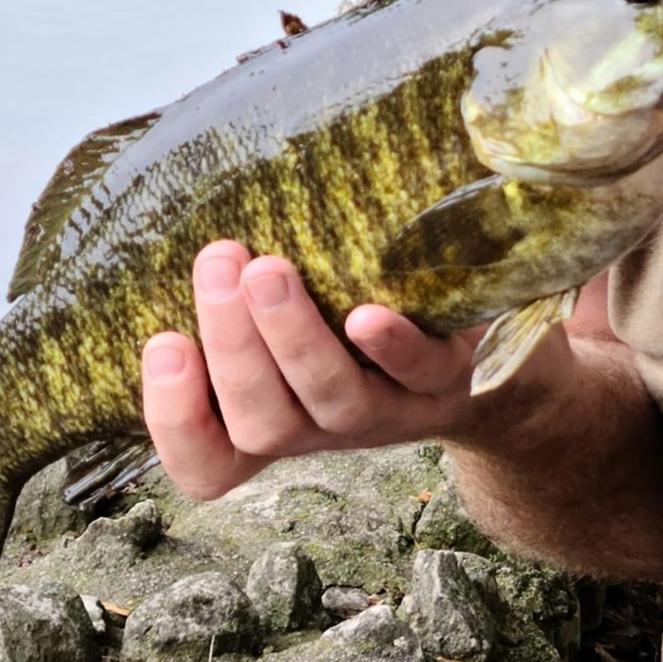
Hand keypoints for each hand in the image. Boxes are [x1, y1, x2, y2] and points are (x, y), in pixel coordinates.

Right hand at [141, 241, 565, 499]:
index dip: (174, 421)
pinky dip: (390, 347)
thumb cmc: (370, 330)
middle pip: (260, 425)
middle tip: (219, 261)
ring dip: (292, 338)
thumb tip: (180, 198)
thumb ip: (246, 290)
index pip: (209, 463)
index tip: (160, 343)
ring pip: (330, 401)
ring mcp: (390, 410)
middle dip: (230, 344)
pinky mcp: (451, 379)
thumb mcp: (301, 322)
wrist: (501, 374)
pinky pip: (417, 373)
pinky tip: (366, 314)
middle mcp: (324, 427)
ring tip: (267, 269)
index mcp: (276, 416)